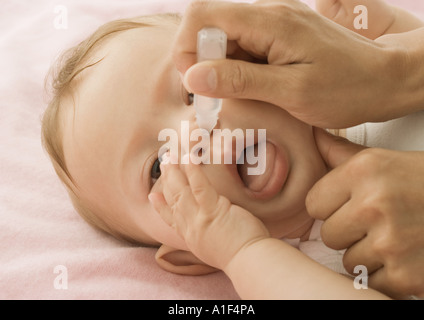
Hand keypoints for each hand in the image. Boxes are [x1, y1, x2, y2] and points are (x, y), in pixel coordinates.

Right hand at [149, 158, 269, 270]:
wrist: (249, 262)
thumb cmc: (241, 256)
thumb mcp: (214, 249)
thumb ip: (207, 234)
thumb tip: (212, 223)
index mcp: (191, 238)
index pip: (171, 220)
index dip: (160, 207)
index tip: (152, 196)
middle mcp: (190, 229)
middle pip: (174, 200)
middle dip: (167, 179)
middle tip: (164, 162)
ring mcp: (199, 220)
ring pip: (181, 191)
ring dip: (174, 171)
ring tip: (170, 155)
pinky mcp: (213, 211)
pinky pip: (199, 187)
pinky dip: (193, 171)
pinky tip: (189, 158)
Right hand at [173, 0, 408, 127]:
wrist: (385, 80)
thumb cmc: (346, 88)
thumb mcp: (291, 91)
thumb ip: (240, 81)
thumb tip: (194, 78)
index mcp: (270, 22)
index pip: (202, 16)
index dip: (187, 48)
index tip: (197, 84)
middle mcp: (269, 14)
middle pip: (210, 25)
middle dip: (203, 62)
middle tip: (217, 98)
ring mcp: (275, 24)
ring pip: (226, 38)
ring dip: (220, 68)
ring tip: (240, 98)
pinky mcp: (281, 37)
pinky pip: (245, 47)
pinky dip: (237, 70)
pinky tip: (253, 90)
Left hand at [306, 128, 423, 297]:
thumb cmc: (423, 182)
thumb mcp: (383, 160)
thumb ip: (341, 154)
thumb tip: (313, 135)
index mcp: (364, 172)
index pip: (313, 204)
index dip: (331, 207)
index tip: (349, 205)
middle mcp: (374, 205)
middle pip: (329, 235)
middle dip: (349, 232)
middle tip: (377, 222)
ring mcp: (390, 243)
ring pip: (349, 261)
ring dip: (368, 255)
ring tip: (394, 236)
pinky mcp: (407, 276)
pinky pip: (371, 282)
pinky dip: (387, 275)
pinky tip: (405, 255)